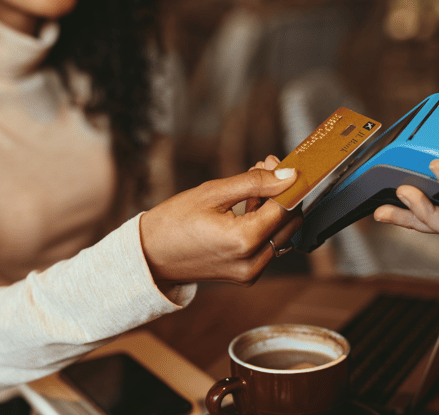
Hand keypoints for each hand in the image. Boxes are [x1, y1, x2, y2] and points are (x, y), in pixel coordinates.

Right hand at [140, 157, 301, 285]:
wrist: (149, 256)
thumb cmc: (173, 222)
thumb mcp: (214, 193)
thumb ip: (255, 182)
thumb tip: (288, 174)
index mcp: (244, 240)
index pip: (286, 207)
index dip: (288, 182)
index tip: (283, 164)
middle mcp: (252, 262)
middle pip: (289, 222)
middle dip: (282, 194)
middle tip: (265, 169)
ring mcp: (250, 272)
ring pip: (281, 234)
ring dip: (274, 208)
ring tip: (252, 185)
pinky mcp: (246, 275)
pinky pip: (268, 245)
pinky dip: (265, 224)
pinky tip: (249, 204)